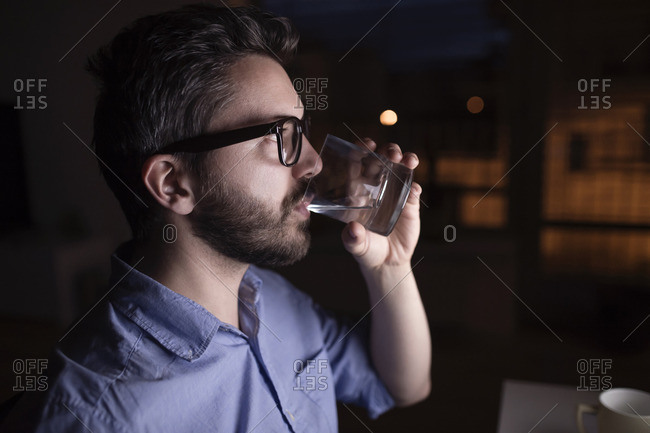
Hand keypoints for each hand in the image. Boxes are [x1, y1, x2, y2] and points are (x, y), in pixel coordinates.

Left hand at [341, 138, 421, 270]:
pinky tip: (414, 190)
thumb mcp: (357, 245)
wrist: (387, 261)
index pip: (358, 165)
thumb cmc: (366, 249)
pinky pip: (414, 189)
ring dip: (405, 160)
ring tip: (408, 160)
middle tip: (391, 152)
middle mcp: (377, 188)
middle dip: (387, 151)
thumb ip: (353, 239)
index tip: (368, 143)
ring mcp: (395, 193)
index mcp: (359, 191)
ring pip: (400, 169)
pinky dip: (415, 186)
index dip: (362, 150)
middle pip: (382, 161)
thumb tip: (353, 230)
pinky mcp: (410, 204)